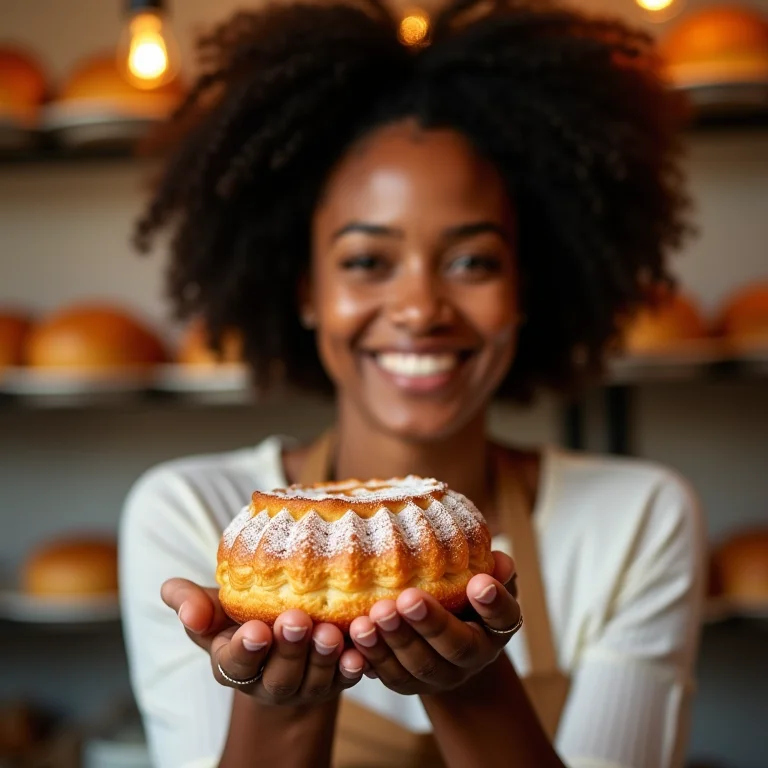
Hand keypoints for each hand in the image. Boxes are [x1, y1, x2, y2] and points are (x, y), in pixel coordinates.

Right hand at [160, 578, 365, 704]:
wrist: (279, 633)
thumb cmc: (240, 615)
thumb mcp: (211, 608)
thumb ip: (189, 602)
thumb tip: (177, 600)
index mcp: (232, 664)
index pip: (235, 663)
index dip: (246, 650)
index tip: (256, 630)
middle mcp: (267, 681)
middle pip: (278, 674)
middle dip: (288, 649)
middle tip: (296, 621)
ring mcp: (303, 684)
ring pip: (313, 678)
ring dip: (322, 657)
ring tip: (328, 631)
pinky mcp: (334, 681)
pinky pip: (344, 679)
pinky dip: (351, 667)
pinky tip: (357, 652)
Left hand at [348, 551, 520, 694]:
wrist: (447, 641)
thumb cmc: (465, 596)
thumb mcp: (484, 579)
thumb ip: (492, 571)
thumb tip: (500, 560)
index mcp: (496, 628)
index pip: (502, 617)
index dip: (493, 603)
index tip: (480, 583)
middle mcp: (473, 658)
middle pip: (455, 646)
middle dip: (430, 623)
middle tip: (408, 599)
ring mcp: (440, 675)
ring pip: (419, 665)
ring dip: (394, 641)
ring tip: (375, 615)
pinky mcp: (408, 684)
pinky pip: (389, 675)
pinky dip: (371, 656)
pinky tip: (356, 633)